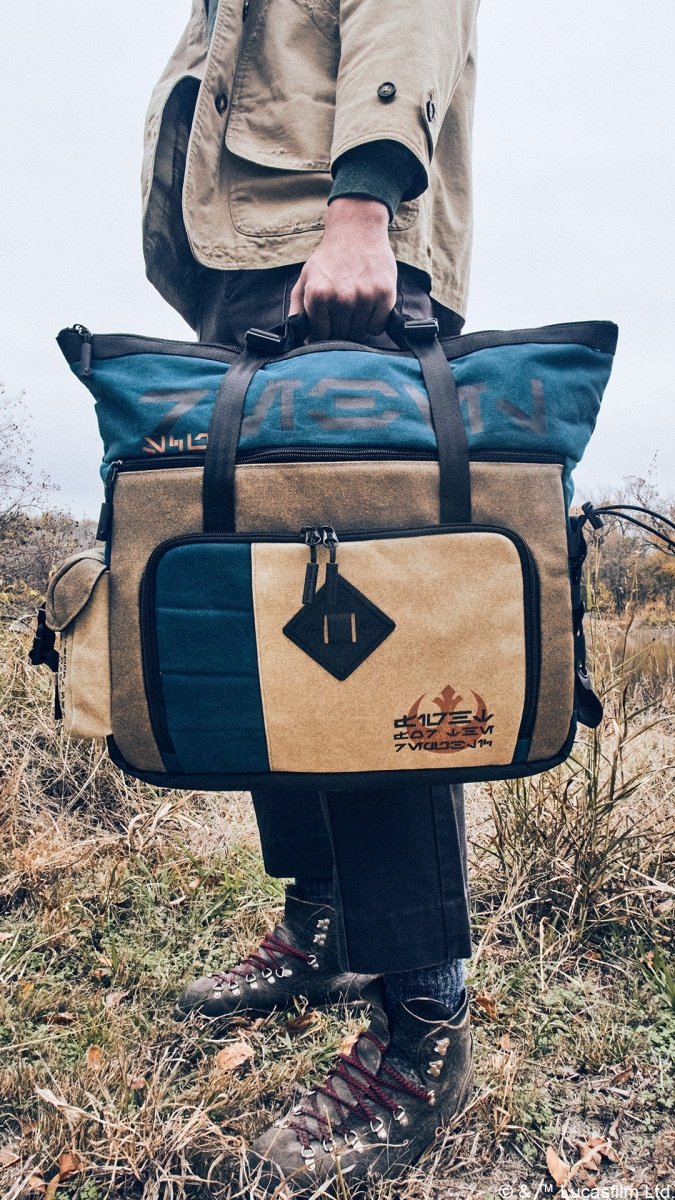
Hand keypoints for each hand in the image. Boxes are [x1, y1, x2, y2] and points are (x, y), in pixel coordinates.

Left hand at [288, 197, 397, 341]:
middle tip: (341, 313)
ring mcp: (365, 297)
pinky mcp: (385, 295)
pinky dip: (373, 322)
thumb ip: (298, 310)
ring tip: (354, 306)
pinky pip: (377, 327)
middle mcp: (341, 298)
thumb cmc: (329, 259)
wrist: (357, 230)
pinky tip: (368, 306)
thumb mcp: (305, 280)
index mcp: (318, 295)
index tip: (325, 327)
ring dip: (356, 326)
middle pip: (340, 337)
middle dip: (339, 331)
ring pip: (360, 334)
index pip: (319, 337)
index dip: (321, 336)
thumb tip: (301, 339)